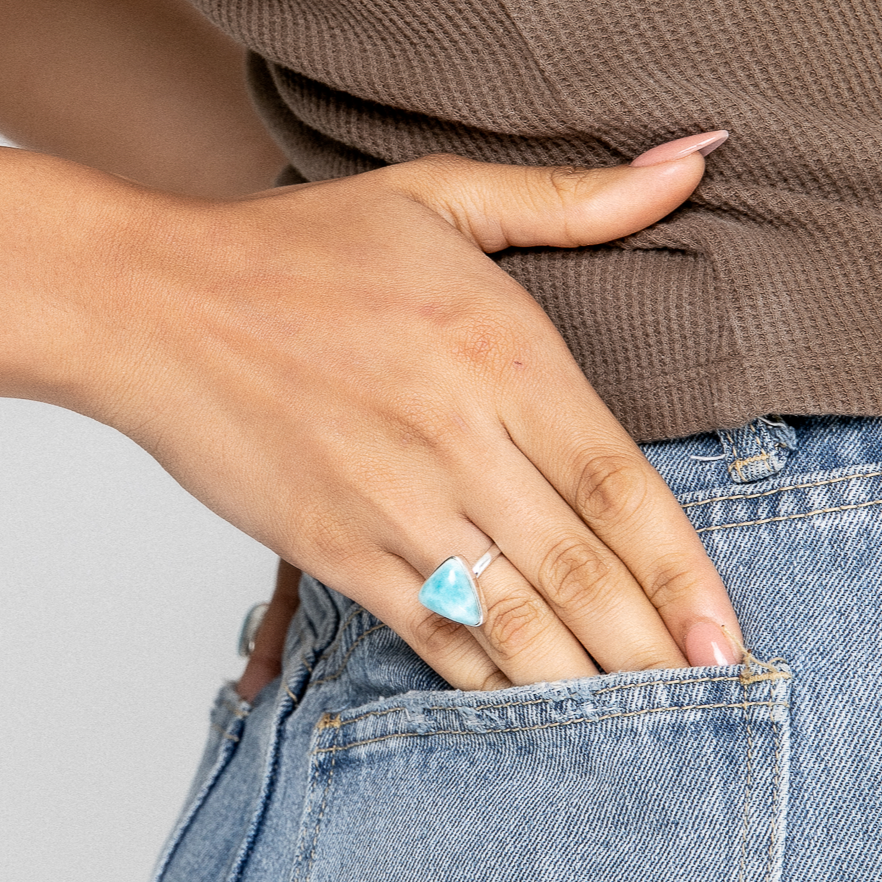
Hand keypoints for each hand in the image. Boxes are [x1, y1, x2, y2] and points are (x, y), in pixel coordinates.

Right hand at [76, 135, 741, 689]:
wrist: (154, 302)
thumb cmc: (301, 248)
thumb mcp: (442, 194)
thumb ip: (574, 199)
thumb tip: (694, 162)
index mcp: (500, 353)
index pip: (621, 484)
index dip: (685, 569)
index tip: (727, 633)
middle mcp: (455, 439)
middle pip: (581, 569)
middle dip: (653, 647)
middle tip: (708, 693)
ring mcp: (389, 503)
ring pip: (513, 619)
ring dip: (583, 679)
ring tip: (642, 718)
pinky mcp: (331, 548)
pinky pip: (429, 632)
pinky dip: (486, 675)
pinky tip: (528, 697)